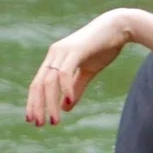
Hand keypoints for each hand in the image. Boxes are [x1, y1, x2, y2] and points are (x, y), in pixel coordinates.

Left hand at [25, 10, 136, 126]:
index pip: (38, 84)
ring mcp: (63, 52)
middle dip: (37, 106)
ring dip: (50, 103)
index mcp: (54, 59)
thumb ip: (76, 88)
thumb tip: (66, 107)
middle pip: (38, 84)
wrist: (118, 27)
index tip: (34, 120)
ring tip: (54, 120)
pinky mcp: (75, 51)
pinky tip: (69, 102)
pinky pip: (65, 73)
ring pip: (49, 81)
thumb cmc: (104, 47)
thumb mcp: (88, 71)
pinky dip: (65, 88)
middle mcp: (54, 55)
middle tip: (38, 125)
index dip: (34, 102)